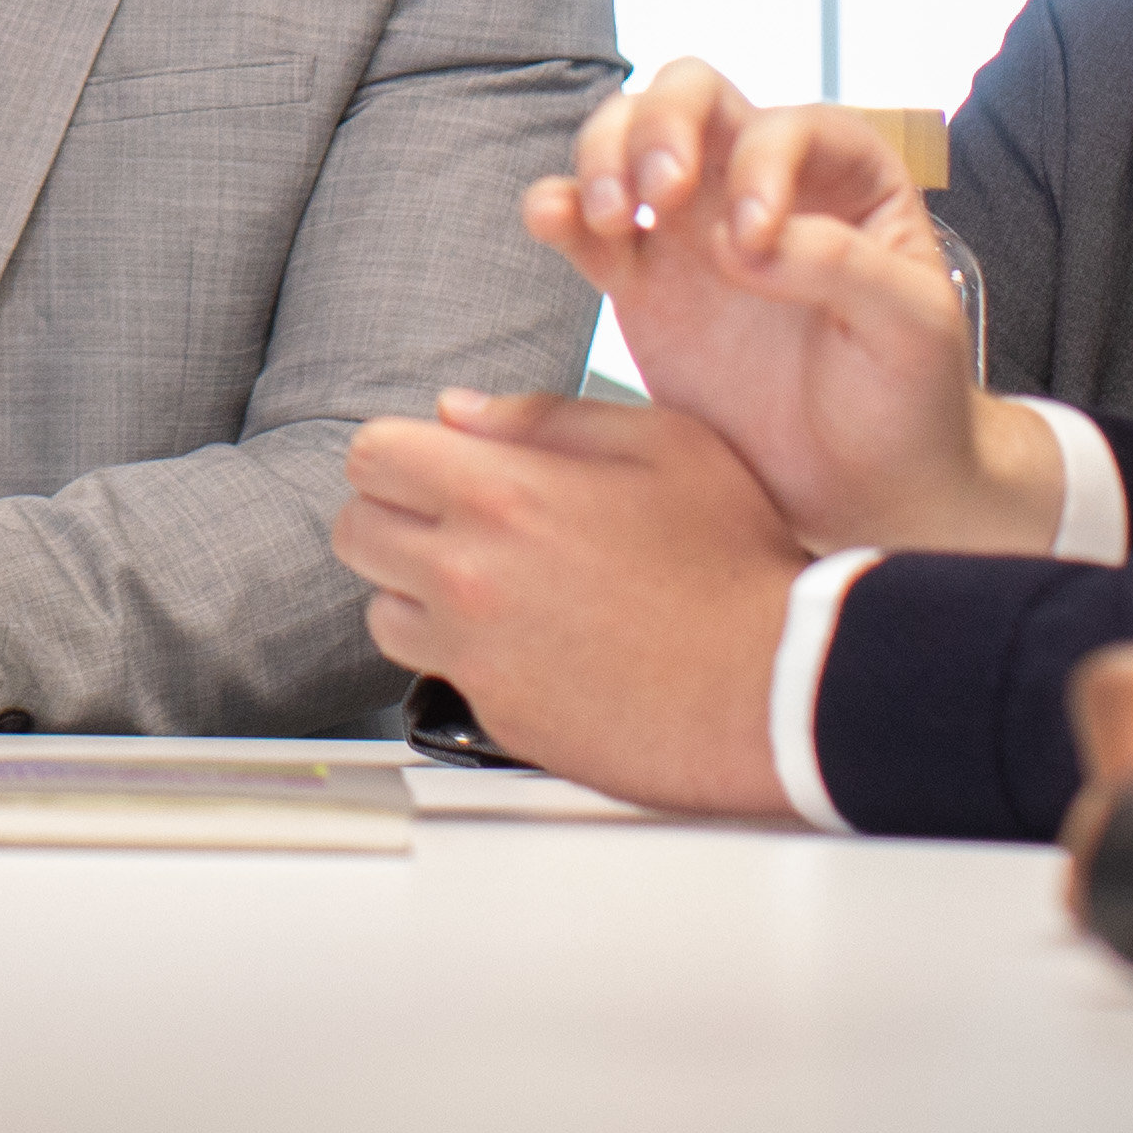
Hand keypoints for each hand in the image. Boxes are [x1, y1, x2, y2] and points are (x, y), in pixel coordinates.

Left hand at [329, 391, 812, 821]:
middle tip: (454, 523)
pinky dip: (466, 658)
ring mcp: (477, 656)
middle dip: (395, 518)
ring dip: (419, 595)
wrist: (777, 685)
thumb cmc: (734, 561)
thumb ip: (546, 416)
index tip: (434, 466)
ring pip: (383, 614)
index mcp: (501, 494)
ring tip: (494, 587)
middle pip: (356, 532)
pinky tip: (532, 642)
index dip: (400, 454)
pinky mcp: (499, 719)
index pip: (372, 456)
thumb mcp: (661, 442)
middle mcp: (470, 577)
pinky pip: (441, 676)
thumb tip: (458, 412)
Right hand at [518, 60, 1045, 554]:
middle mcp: (758, 180)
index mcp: (842, 174)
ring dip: (603, 156)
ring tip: (610, 216)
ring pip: (624, 139)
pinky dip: (558, 211)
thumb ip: (844, 269)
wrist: (865, 486)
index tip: (753, 240)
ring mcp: (692, 227)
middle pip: (689, 95)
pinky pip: (586, 227)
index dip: (761, 163)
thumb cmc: (910, 396)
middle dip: (662, 124)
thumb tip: (743, 239)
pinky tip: (553, 222)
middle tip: (663, 191)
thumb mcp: (913, 329)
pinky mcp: (642, 283)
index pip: (786, 126)